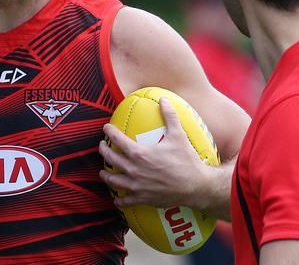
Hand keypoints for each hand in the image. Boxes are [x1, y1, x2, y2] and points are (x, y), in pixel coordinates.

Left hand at [99, 97, 213, 208]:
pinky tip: (117, 198)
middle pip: (111, 158)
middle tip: (102, 146)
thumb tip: (164, 100)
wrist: (196, 186)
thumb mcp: (178, 135)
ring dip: (106, 175)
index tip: (106, 128)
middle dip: (104, 151)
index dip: (109, 132)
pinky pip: (125, 200)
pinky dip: (119, 199)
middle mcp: (134, 169)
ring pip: (114, 180)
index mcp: (139, 153)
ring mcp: (136, 185)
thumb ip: (170, 116)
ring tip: (103, 171)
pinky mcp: (142, 198)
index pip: (117, 139)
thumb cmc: (186, 160)